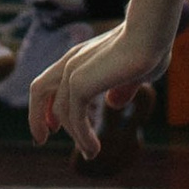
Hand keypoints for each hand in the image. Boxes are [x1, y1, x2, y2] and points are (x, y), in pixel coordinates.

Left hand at [30, 15, 172, 158]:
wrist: (151, 34)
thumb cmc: (151, 47)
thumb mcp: (134, 74)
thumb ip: (122, 88)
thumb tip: (114, 104)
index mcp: (81, 56)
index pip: (53, 80)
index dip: (49, 104)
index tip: (54, 127)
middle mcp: (72, 62)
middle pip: (39, 90)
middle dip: (37, 117)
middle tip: (41, 140)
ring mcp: (73, 72)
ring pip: (61, 111)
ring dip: (74, 136)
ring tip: (91, 154)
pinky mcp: (80, 84)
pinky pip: (75, 119)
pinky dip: (82, 137)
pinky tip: (94, 149)